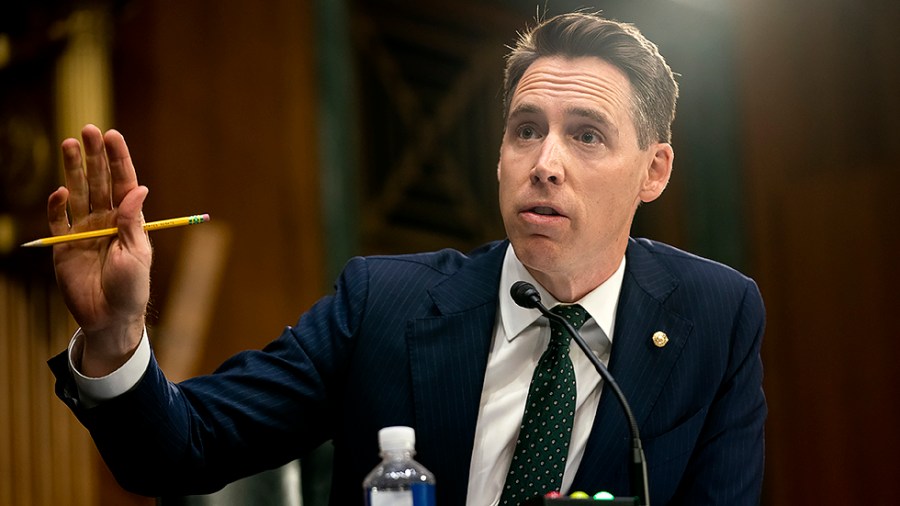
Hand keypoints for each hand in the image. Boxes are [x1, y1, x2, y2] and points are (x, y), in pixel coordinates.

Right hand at [47, 124, 151, 375]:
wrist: (109, 318)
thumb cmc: (132, 287)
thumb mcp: (137, 253)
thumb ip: (132, 222)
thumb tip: (139, 188)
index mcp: (129, 219)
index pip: (124, 182)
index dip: (118, 159)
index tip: (113, 135)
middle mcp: (106, 219)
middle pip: (98, 181)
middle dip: (94, 156)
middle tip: (89, 130)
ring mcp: (83, 230)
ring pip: (77, 193)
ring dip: (73, 169)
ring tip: (70, 143)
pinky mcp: (63, 245)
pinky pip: (58, 220)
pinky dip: (57, 205)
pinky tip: (60, 191)